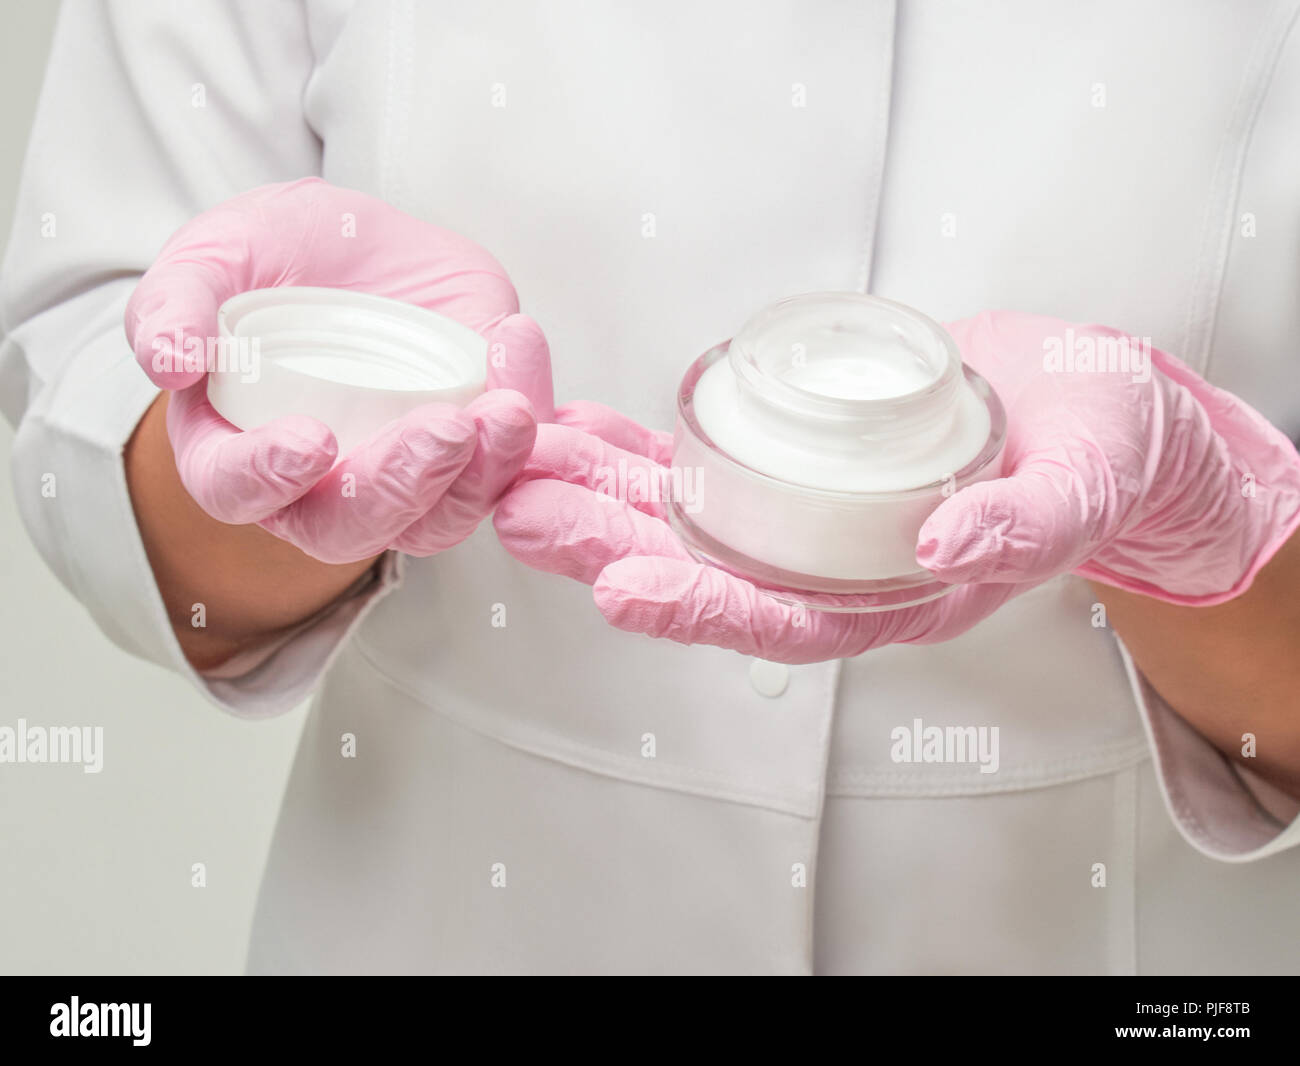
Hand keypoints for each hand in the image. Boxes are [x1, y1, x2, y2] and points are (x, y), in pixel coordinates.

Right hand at [126, 178, 554, 563]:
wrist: (359, 245)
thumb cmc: (273, 259)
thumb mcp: (214, 255)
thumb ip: (178, 300)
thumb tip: (167, 359)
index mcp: (241, 450)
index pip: (240, 492)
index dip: (267, 476)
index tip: (310, 441)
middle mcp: (324, 484)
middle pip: (355, 524)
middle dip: (401, 487)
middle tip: (443, 430)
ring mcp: (406, 473)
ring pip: (443, 515)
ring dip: (482, 475)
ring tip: (509, 411)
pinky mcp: (472, 447)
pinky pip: (506, 466)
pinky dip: (529, 425)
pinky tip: (522, 352)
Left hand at [493, 311, 1299, 662]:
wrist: (1085, 405)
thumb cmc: (1094, 454)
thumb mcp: (1083, 488)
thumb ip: (1025, 526)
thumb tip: (944, 551)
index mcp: (889, 600)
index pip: (781, 622)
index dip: (699, 610)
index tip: (620, 590)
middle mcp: (826, 569)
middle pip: (702, 568)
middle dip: (607, 543)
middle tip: (521, 512)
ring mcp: (797, 518)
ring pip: (679, 514)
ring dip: (596, 490)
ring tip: (520, 460)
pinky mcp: (784, 465)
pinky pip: (695, 462)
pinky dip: (632, 445)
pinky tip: (574, 425)